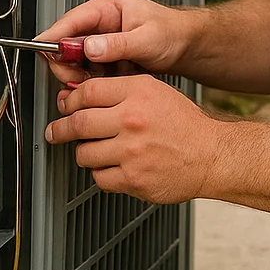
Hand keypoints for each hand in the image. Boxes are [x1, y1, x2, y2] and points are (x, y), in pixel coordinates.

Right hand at [37, 0, 196, 85]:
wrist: (187, 46)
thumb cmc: (172, 33)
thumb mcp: (145, 39)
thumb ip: (117, 44)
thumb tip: (89, 47)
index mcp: (107, 7)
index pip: (70, 20)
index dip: (53, 37)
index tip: (41, 50)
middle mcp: (100, 22)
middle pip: (67, 43)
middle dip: (69, 64)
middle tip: (78, 81)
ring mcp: (102, 40)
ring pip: (76, 60)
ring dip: (82, 75)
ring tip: (101, 82)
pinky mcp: (105, 56)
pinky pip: (88, 70)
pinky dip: (93, 81)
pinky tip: (108, 84)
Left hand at [44, 75, 222, 204]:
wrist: (212, 155)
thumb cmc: (185, 125)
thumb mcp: (155, 92)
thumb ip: (120, 91)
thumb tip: (80, 96)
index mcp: (138, 93)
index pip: (88, 92)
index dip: (70, 100)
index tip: (65, 106)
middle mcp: (133, 120)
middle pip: (79, 123)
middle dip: (61, 128)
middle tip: (57, 131)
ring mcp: (132, 152)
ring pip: (85, 153)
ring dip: (85, 152)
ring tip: (95, 150)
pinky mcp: (134, 179)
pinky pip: (100, 178)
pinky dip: (102, 173)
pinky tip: (113, 166)